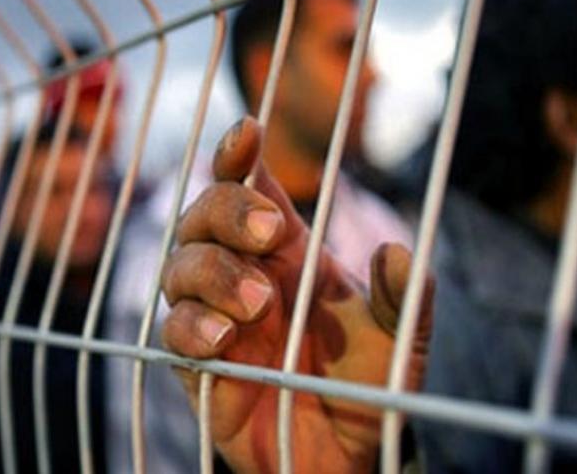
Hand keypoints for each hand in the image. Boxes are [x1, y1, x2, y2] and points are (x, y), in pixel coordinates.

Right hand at [161, 117, 433, 472]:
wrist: (346, 457)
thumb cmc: (368, 385)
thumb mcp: (401, 339)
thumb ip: (404, 297)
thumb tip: (396, 252)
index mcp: (288, 252)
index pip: (249, 187)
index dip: (239, 156)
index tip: (248, 135)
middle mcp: (243, 273)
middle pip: (204, 215)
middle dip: (228, 211)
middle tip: (271, 232)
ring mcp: (215, 316)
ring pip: (179, 266)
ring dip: (214, 272)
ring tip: (259, 304)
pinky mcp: (196, 365)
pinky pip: (172, 331)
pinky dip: (190, 326)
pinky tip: (223, 340)